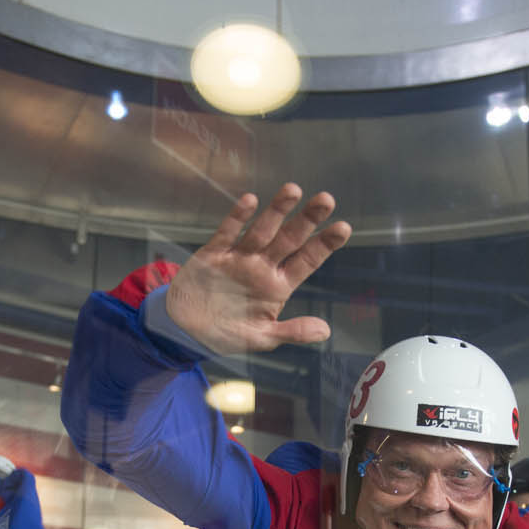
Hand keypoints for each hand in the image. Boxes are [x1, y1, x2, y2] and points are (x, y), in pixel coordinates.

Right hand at [164, 184, 352, 354]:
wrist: (185, 330)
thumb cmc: (226, 333)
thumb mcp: (262, 338)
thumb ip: (292, 331)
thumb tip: (326, 331)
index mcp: (278, 286)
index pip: (306, 261)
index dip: (324, 244)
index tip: (343, 228)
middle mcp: (262, 267)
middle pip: (289, 239)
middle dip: (307, 219)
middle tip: (327, 200)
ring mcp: (239, 257)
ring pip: (262, 231)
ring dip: (276, 211)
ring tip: (293, 190)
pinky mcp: (213, 254)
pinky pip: (227, 233)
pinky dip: (237, 218)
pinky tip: (250, 201)